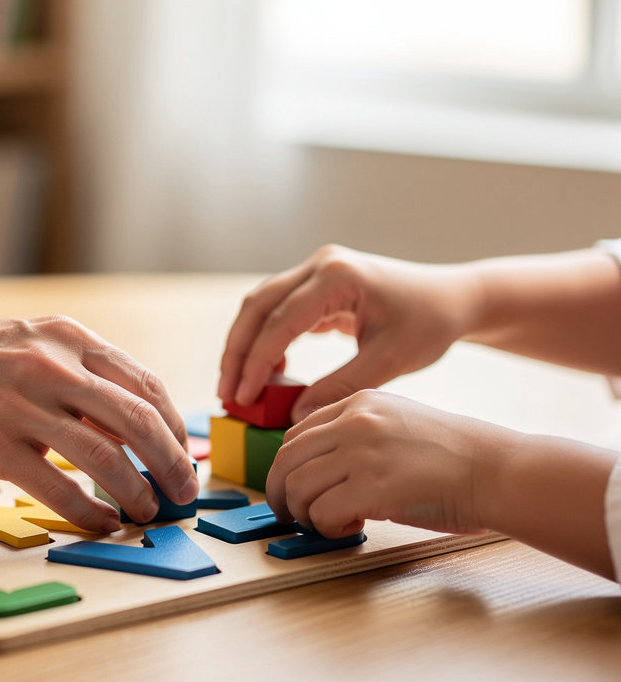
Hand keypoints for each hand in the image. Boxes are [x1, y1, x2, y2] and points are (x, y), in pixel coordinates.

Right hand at [0, 314, 198, 532]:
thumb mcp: (27, 343)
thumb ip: (76, 373)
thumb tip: (130, 423)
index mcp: (67, 337)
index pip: (144, 385)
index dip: (174, 428)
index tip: (183, 456)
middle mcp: (51, 365)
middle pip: (137, 421)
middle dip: (171, 464)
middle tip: (182, 493)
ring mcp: (20, 404)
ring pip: (105, 458)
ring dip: (137, 493)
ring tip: (146, 513)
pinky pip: (58, 488)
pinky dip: (90, 513)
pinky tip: (101, 525)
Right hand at [218, 245, 480, 421]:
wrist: (454, 299)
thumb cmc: (430, 324)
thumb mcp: (389, 361)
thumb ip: (340, 387)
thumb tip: (295, 417)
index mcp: (337, 276)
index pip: (280, 322)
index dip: (256, 363)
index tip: (243, 398)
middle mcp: (320, 265)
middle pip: (257, 307)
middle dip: (238, 352)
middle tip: (227, 394)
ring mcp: (317, 270)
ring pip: (261, 306)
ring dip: (245, 345)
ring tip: (238, 387)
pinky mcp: (318, 284)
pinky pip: (279, 310)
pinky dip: (267, 340)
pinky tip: (269, 372)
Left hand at [266, 390, 503, 537]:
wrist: (498, 469)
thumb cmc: (455, 455)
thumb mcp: (398, 422)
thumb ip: (357, 434)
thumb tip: (318, 468)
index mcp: (360, 402)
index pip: (297, 433)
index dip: (287, 466)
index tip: (290, 487)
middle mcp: (355, 422)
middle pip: (286, 459)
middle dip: (280, 493)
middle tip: (289, 515)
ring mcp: (362, 453)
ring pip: (298, 487)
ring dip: (305, 514)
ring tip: (328, 523)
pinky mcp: (372, 488)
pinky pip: (321, 512)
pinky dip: (327, 527)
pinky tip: (350, 526)